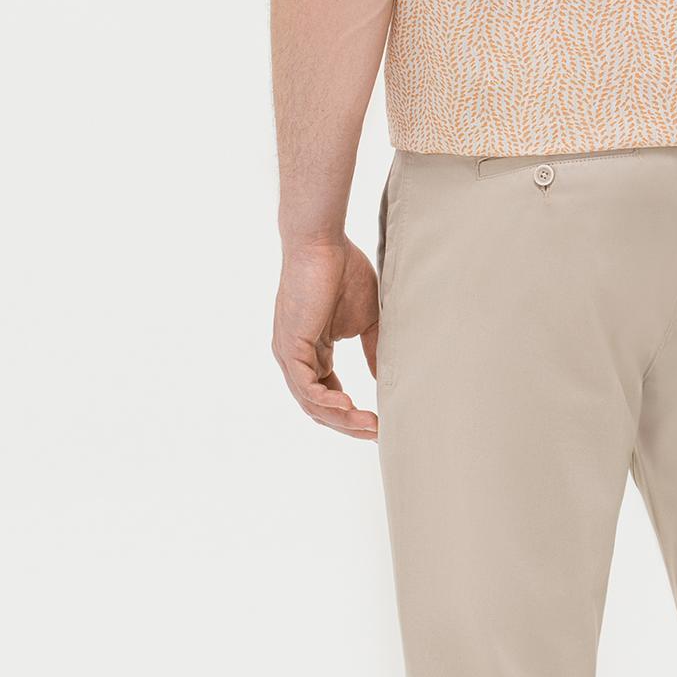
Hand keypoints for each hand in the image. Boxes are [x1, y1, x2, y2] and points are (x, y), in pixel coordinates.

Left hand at [272, 236, 380, 437]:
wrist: (322, 243)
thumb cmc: (343, 271)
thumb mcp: (366, 320)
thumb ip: (374, 350)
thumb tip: (386, 379)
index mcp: (313, 353)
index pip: (328, 396)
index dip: (352, 414)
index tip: (380, 422)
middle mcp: (297, 358)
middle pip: (319, 407)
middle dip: (349, 425)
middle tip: (378, 433)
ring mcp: (290, 354)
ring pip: (312, 402)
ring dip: (342, 418)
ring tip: (370, 425)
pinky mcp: (289, 346)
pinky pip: (305, 385)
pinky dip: (326, 401)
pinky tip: (349, 407)